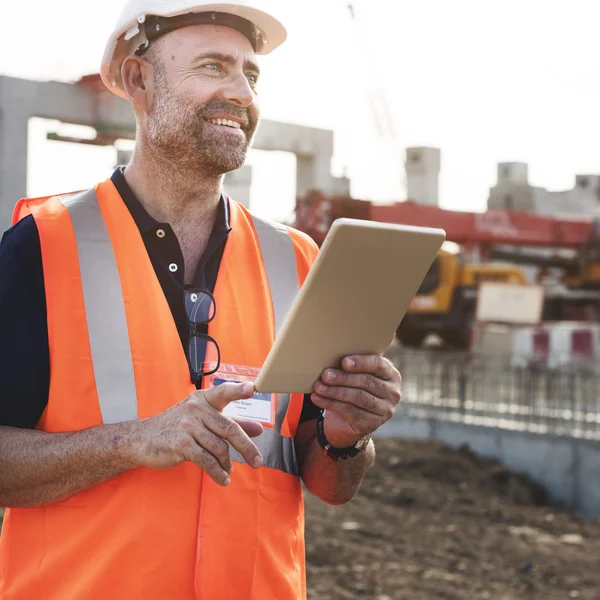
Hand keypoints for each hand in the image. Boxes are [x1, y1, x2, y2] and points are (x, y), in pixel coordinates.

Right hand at [129, 382, 262, 485]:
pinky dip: (217, 472)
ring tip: (228, 470)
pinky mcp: (181, 444)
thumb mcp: (202, 419)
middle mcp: (196, 409)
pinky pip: (206, 461)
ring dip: (227, 463)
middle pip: (229, 428)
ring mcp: (187, 426)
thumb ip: (231, 422)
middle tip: (257, 461)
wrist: (142, 439)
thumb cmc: (177, 427)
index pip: (223, 392)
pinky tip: (222, 478)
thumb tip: (258, 429)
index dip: (238, 390)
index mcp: (202, 399)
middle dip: (246, 447)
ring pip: (219, 447)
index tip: (253, 388)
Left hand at [311, 355, 401, 447]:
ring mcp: (385, 410)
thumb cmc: (352, 388)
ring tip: (318, 387)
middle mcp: (392, 392)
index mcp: (391, 374)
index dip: (361, 363)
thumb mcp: (355, 375)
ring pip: (358, 397)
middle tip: (325, 375)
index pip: (378, 365)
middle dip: (343, 378)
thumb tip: (330, 358)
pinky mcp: (373, 424)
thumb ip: (350, 366)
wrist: (349, 419)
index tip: (344, 362)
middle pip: (367, 382)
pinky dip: (331, 404)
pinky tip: (318, 399)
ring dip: (335, 391)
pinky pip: (350, 411)